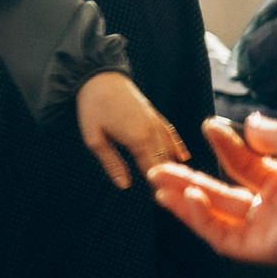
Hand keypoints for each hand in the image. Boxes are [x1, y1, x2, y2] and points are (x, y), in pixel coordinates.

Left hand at [74, 71, 187, 189]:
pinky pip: (171, 134)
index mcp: (138, 139)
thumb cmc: (93, 107)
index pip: (153, 169)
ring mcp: (156, 122)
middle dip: (169, 179)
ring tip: (179, 185)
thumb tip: (125, 184)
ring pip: (171, 149)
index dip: (158, 186)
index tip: (162, 202)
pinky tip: (183, 157)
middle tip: (173, 200)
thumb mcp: (94, 138)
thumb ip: (111, 162)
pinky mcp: (155, 115)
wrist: (98, 75)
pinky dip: (177, 147)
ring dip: (174, 166)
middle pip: (166, 162)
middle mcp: (153, 131)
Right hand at [148, 114, 276, 263]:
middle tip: (158, 170)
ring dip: (187, 205)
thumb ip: (264, 132)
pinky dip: (203, 220)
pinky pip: (226, 240)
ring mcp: (269, 232)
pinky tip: (188, 198)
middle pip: (220, 199)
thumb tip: (246, 123)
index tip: (207, 126)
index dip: (222, 148)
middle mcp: (274, 210)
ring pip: (217, 222)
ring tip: (161, 188)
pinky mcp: (266, 250)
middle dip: (187, 184)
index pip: (240, 169)